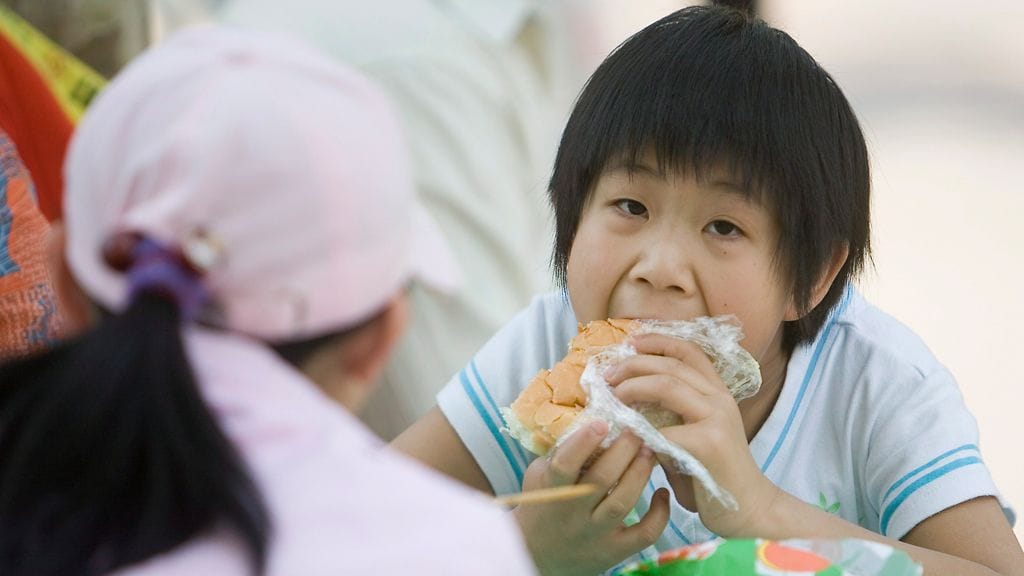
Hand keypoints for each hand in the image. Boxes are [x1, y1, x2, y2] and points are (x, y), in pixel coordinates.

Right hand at [514, 420, 670, 575]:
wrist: (536, 554)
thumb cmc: (542, 504)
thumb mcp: (539, 476)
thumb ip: (560, 452)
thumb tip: (589, 418)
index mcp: (553, 491)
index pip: (565, 465)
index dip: (583, 442)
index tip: (602, 422)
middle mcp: (573, 514)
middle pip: (602, 479)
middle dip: (623, 450)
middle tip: (636, 430)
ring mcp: (595, 534)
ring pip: (623, 502)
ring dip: (640, 472)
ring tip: (650, 450)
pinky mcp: (614, 551)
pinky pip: (644, 534)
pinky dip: (659, 514)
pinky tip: (662, 492)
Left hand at [605, 333, 780, 536]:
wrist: (748, 511)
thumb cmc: (712, 475)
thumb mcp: (692, 435)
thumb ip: (668, 415)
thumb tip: (625, 399)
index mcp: (717, 393)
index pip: (689, 352)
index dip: (659, 341)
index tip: (631, 342)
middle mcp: (720, 400)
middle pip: (672, 365)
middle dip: (634, 364)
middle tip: (608, 374)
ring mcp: (717, 419)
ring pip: (668, 385)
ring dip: (633, 386)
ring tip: (612, 394)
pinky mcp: (709, 444)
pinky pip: (664, 429)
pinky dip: (639, 431)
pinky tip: (626, 437)